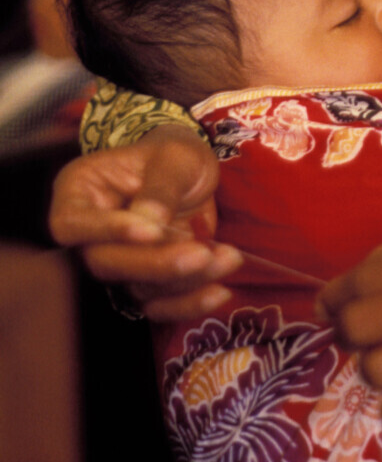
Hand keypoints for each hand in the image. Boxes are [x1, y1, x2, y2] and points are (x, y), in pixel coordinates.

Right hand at [49, 124, 241, 319]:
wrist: (190, 173)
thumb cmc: (174, 156)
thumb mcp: (175, 156)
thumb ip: (162, 185)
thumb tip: (150, 220)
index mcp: (79, 192)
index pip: (72, 224)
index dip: (108, 231)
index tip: (153, 231)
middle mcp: (88, 235)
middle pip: (105, 264)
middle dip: (157, 263)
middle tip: (202, 254)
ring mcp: (115, 262)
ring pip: (136, 286)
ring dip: (185, 281)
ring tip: (228, 259)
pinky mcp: (141, 282)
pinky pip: (156, 305)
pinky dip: (188, 304)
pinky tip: (219, 292)